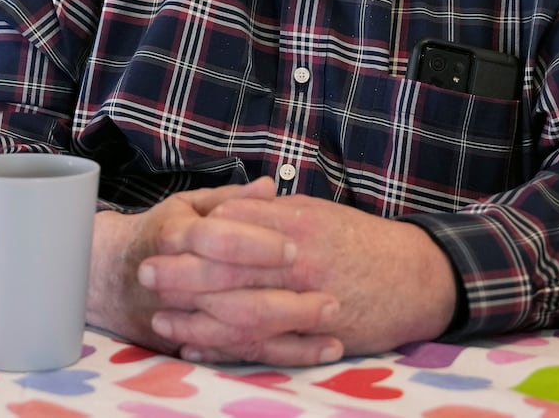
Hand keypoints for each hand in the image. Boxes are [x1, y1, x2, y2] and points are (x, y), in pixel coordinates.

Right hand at [87, 178, 317, 354]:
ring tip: (334, 329)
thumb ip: (231, 200)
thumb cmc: (160, 234)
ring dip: (290, 335)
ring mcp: (182, 318)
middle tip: (332, 299)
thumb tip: (272, 186)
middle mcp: (177, 281)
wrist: (110, 276)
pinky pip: (238, 355)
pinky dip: (275, 356)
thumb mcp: (187, 206)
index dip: (255, 245)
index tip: (295, 248)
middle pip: (234, 296)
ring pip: (239, 333)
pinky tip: (312, 352)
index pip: (216, 241)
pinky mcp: (190, 343)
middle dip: (286, 301)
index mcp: (176, 237)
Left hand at [142, 193, 458, 362]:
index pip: (233, 230)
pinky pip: (260, 345)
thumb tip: (224, 209)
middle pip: (228, 272)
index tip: (161, 237)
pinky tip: (196, 344)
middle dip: (182, 276)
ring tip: (161, 317)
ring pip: (239, 314)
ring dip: (196, 317)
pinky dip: (225, 348)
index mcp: (294, 227)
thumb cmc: (359, 240)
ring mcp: (305, 303)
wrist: (414, 277)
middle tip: (144, 275)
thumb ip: (268, 211)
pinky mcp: (312, 336)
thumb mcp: (314, 212)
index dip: (193, 237)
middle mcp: (298, 265)